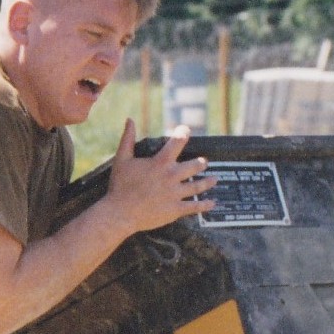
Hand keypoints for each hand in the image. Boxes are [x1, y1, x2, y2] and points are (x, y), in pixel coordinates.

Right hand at [103, 119, 214, 235]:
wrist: (120, 213)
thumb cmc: (119, 186)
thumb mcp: (122, 159)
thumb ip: (127, 139)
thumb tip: (130, 120)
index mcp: (160, 163)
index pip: (177, 142)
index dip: (183, 133)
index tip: (186, 130)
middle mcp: (171, 176)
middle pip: (194, 166)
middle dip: (200, 163)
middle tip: (204, 162)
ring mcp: (175, 194)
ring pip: (197, 186)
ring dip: (208, 182)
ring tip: (214, 179)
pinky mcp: (175, 209)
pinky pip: (194, 207)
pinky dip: (205, 205)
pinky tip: (212, 203)